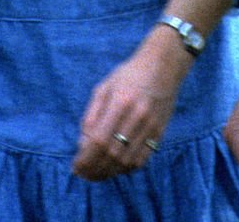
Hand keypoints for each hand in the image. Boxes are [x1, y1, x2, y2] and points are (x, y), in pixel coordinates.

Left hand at [72, 30, 187, 181]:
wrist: (163, 65)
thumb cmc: (129, 74)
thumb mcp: (104, 87)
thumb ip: (91, 115)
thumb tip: (82, 145)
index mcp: (120, 101)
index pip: (99, 140)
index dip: (85, 158)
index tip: (75, 166)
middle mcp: (137, 115)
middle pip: (112, 154)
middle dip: (93, 169)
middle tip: (82, 173)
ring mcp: (151, 125)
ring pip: (127, 161)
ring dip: (108, 172)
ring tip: (96, 173)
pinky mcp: (159, 131)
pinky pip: (142, 159)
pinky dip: (126, 169)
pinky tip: (115, 166)